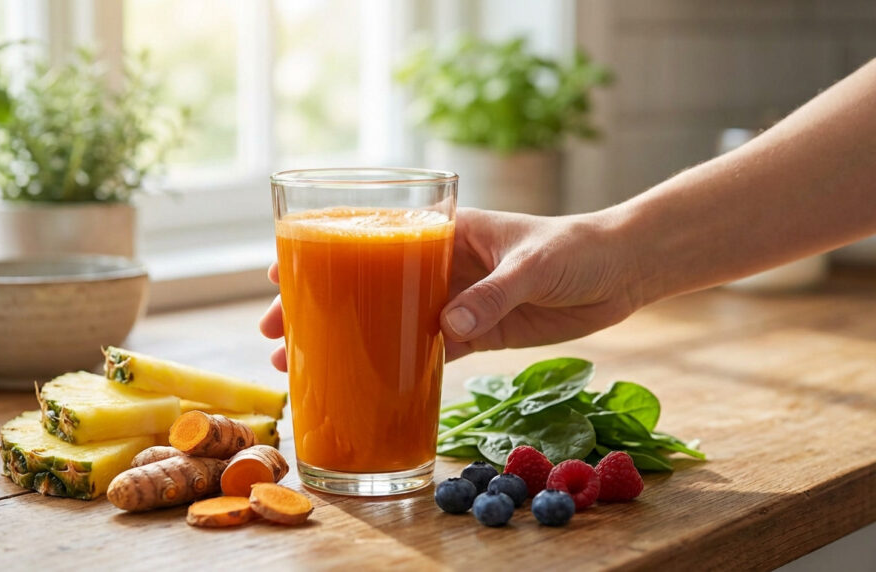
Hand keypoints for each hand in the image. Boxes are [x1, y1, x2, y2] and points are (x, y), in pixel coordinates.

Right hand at [259, 207, 643, 368]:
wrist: (624, 271)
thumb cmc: (577, 247)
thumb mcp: (533, 264)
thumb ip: (492, 295)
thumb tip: (445, 329)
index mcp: (445, 233)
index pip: (370, 239)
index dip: (322, 254)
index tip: (277, 272)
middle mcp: (440, 266)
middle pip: (366, 285)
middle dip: (320, 306)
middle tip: (273, 332)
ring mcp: (456, 301)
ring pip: (388, 321)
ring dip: (349, 340)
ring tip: (301, 363)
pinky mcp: (478, 333)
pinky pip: (427, 350)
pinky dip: (397, 365)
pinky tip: (365, 381)